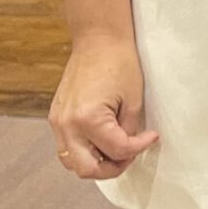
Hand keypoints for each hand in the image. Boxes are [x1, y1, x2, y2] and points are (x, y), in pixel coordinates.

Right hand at [48, 33, 158, 179]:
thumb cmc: (119, 62)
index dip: (138, 148)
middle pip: (86, 169)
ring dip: (95, 162)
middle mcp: (66, 124)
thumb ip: (129, 129)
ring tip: (117, 149)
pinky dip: (84, 150)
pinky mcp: (56, 116)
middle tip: (130, 156)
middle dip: (112, 168)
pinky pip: (67, 146)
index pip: (116, 150)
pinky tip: (103, 140)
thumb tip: (128, 147)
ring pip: (72, 162)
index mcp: (87, 119)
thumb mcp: (133, 99)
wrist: (98, 39)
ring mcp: (57, 121)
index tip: (151, 137)